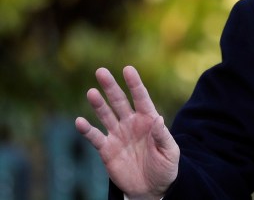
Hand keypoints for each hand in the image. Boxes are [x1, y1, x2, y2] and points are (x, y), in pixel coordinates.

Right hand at [75, 66, 179, 199]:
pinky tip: (80, 122)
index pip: (141, 98)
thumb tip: (158, 119)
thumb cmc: (165, 167)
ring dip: (98, 104)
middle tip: (101, 71)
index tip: (128, 69)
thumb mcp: (170, 152)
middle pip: (119, 101)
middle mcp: (131, 123)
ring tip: (91, 92)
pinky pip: (95, 137)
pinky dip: (87, 130)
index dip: (134, 84)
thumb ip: (163, 136)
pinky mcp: (107, 149)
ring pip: (106, 115)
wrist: (151, 188)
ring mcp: (118, 134)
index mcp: (149, 120)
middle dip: (111, 87)